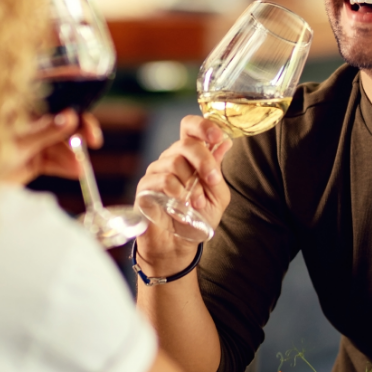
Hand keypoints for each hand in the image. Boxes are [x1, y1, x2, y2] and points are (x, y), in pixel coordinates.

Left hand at [6, 111, 102, 186]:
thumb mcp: (17, 142)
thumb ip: (45, 130)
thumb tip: (71, 116)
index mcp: (21, 105)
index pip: (54, 100)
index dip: (74, 106)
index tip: (86, 118)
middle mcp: (29, 120)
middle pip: (61, 122)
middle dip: (77, 133)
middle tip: (93, 141)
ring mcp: (32, 139)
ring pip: (59, 144)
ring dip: (71, 154)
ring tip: (79, 168)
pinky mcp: (33, 159)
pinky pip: (53, 160)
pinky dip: (64, 165)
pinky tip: (76, 170)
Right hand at [134, 115, 232, 267]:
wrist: (179, 245)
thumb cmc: (197, 219)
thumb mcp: (217, 195)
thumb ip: (217, 170)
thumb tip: (226, 142)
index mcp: (189, 156)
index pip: (190, 127)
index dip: (203, 126)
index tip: (217, 136)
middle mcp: (171, 159)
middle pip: (185, 144)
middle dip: (203, 160)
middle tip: (213, 179)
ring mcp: (156, 172)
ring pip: (174, 162)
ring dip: (191, 184)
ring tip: (197, 203)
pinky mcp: (145, 188)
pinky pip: (162, 179)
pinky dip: (176, 191)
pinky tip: (182, 204)